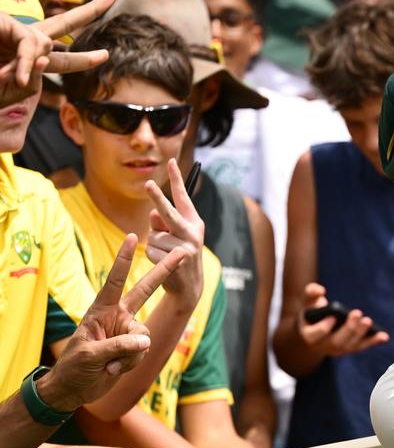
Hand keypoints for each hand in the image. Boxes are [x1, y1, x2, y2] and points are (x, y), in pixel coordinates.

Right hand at [0, 0, 114, 107]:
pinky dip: (23, 62)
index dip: (84, 57)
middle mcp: (27, 40)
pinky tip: (17, 77)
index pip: (63, 57)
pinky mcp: (5, 26)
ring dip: (30, 65)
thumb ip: (31, 77)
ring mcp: (15, 31)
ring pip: (43, 43)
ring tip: (14, 81)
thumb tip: (45, 61)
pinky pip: (26, 45)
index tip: (106, 54)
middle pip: (64, 22)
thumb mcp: (12, 88)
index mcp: (31, 57)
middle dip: (90, 10)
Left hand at [36, 233, 186, 411]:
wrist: (74, 388)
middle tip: (183, 252)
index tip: (133, 237)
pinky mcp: (133, 348)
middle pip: (146, 290)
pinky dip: (130, 363)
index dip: (125, 259)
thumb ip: (119, 345)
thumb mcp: (90, 355)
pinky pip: (143, 351)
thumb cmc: (73, 367)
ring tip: (111, 366)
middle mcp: (118, 316)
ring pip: (144, 336)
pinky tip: (115, 370)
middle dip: (163, 271)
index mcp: (101, 309)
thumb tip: (145, 341)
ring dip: (130, 355)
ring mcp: (127, 331)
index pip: (115, 280)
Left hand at [144, 159, 204, 306]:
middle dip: (157, 198)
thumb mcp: (175, 236)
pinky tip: (162, 263)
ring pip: (153, 235)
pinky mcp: (177, 260)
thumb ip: (163, 222)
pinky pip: (151, 250)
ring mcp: (186, 246)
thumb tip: (153, 213)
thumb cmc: (178, 255)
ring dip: (152, 244)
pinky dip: (151, 256)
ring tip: (163, 254)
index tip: (171, 161)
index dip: (177, 179)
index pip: (183, 197)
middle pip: (169, 213)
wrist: (188, 286)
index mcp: (193, 222)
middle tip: (148, 183)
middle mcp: (192, 232)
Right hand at [297, 283, 389, 357]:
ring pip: (351, 345)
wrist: (316, 327)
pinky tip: (385, 336)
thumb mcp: (308, 301)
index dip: (324, 327)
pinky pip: (363, 346)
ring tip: (368, 320)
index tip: (332, 316)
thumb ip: (311, 293)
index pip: (315, 334)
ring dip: (361, 334)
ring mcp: (338, 349)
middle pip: (336, 341)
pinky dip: (374, 341)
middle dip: (348, 328)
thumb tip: (320, 290)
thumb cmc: (313, 311)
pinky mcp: (350, 348)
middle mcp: (323, 346)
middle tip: (357, 313)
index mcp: (309, 335)